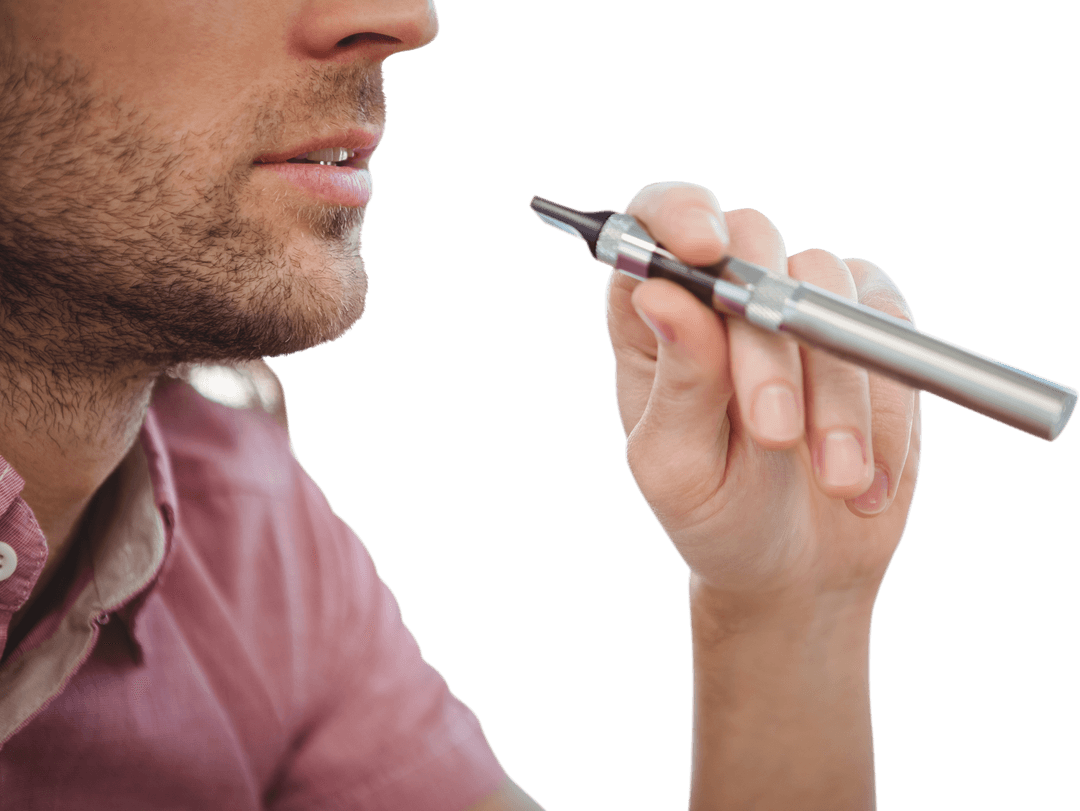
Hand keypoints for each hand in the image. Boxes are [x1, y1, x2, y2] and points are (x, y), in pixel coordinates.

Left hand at [605, 182, 921, 605]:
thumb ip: (678, 384)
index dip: (678, 214)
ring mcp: (800, 302)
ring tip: (835, 479)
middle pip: (752, 248)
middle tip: (775, 435)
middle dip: (767, 346)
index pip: (653, 224)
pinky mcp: (867, 328)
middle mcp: (725, 296)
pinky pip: (888, 333)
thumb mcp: (679, 468)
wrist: (797, 563)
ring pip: (827, 289)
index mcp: (653, 318)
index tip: (704, 249)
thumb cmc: (718, 513)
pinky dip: (885, 413)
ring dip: (836, 395)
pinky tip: (865, 481)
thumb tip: (660, 294)